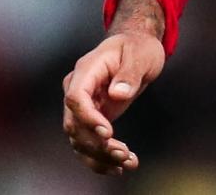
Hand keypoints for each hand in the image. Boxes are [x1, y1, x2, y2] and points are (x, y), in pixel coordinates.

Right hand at [62, 0, 165, 174]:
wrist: (136, 47)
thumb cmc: (138, 47)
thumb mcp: (141, 54)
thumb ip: (130, 72)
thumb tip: (118, 94)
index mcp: (86, 70)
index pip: (76, 97)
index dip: (88, 118)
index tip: (109, 133)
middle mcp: (78, 89)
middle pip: (74, 123)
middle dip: (96, 144)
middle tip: (123, 154)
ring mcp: (83, 105)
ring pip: (79, 138)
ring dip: (99, 155)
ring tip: (127, 163)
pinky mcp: (92, 117)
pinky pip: (89, 141)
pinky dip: (101, 157)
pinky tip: (120, 167)